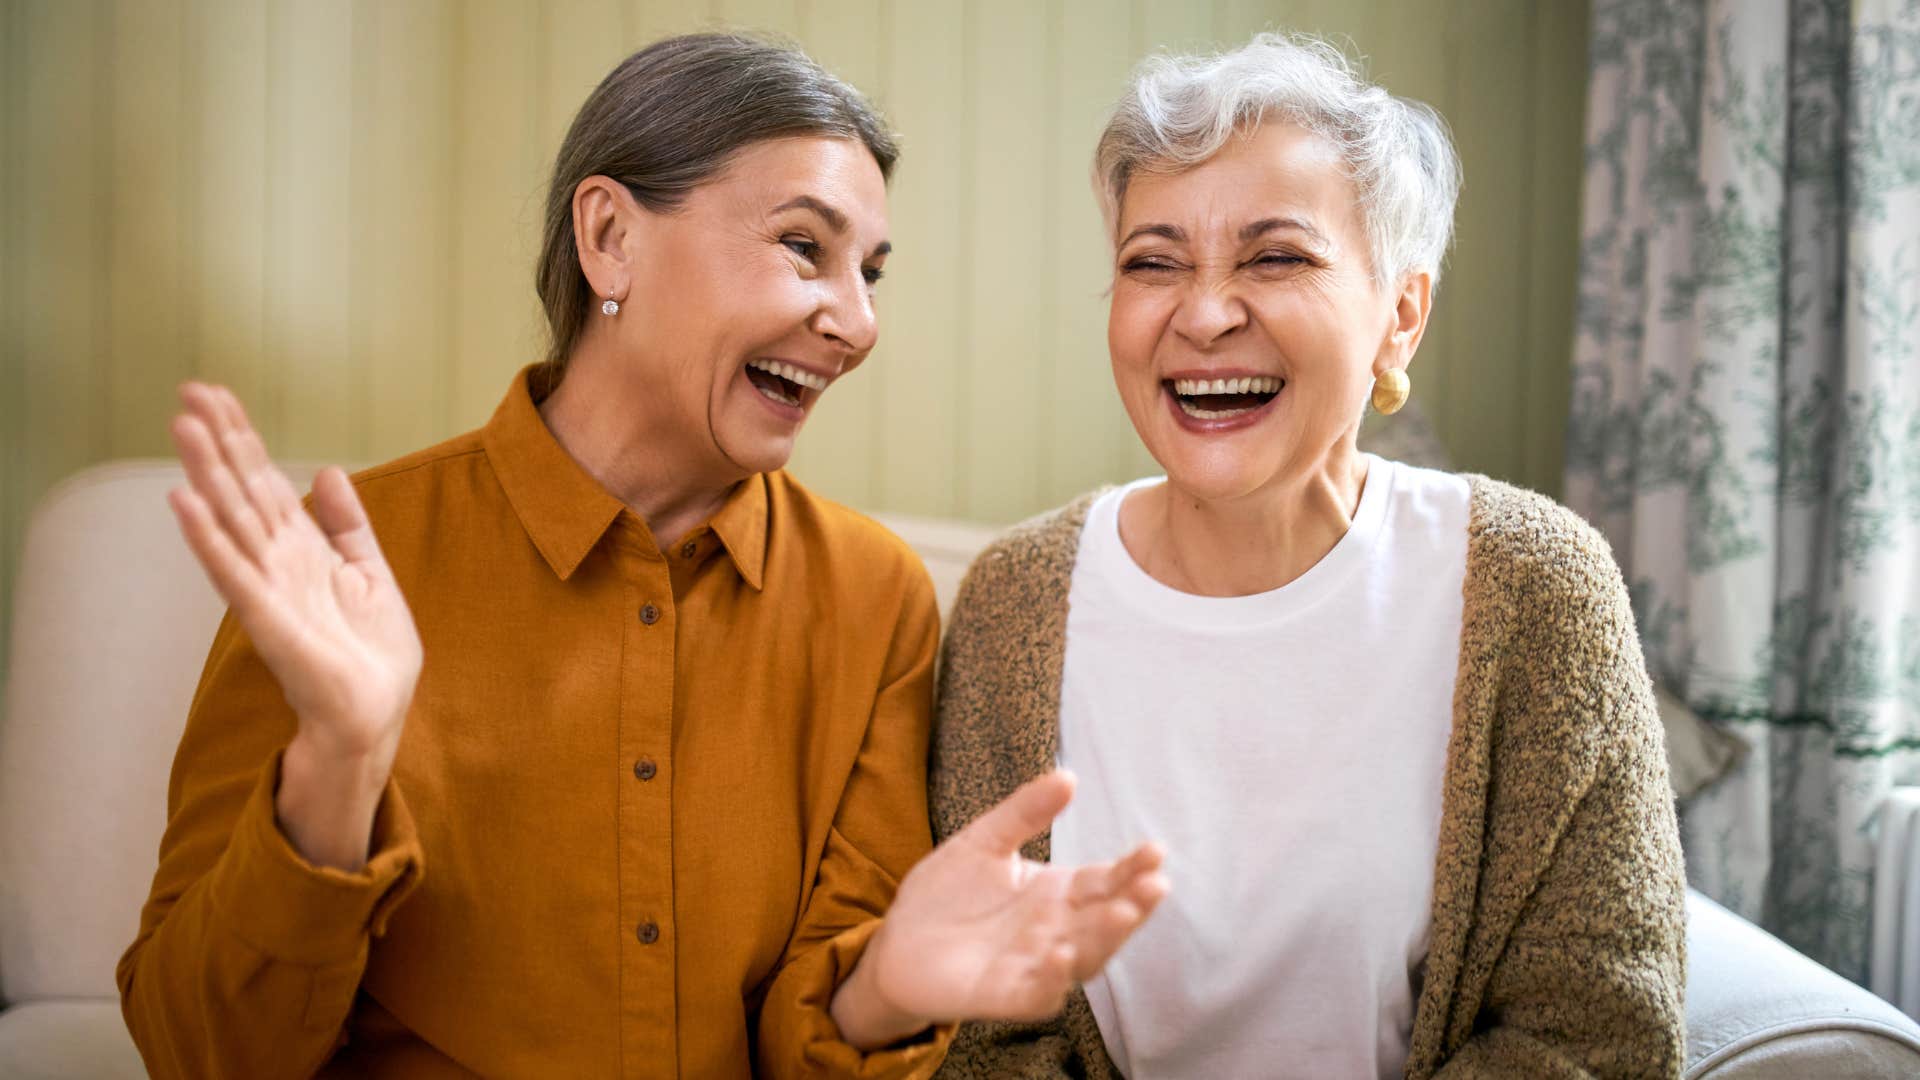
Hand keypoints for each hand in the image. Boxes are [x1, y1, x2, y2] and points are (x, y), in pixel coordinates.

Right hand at [167, 383, 422, 869]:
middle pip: (240, 489)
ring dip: (205, 475)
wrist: (377, 711)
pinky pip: (234, 573)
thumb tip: (325, 472)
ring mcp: (268, 588)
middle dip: (218, 442)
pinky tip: (186, 504)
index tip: (217, 394)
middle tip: (187, 392)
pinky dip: (209, 538)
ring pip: (231, 520)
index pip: (264, 481)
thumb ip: (347, 524)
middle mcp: (276, 562)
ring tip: (181, 428)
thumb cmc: (371, 652)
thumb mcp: (370, 572)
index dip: (242, 438)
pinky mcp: (268, 620)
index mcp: (301, 548)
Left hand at [832, 771, 1168, 1047]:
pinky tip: (1060, 954)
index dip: (1132, 868)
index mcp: (1056, 893)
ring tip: (1120, 913)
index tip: (1156, 850)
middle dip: (1132, 904)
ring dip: (1104, 939)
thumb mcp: (984, 841)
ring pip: (1084, 959)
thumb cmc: (947, 892)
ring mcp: (1034, 966)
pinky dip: (1053, 978)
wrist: (897, 940)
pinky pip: (1038, 993)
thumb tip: (1068, 775)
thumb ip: (1024, 813)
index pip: (1104, 880)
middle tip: (1154, 884)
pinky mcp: (1004, 996)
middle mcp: (1056, 931)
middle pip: (1105, 921)